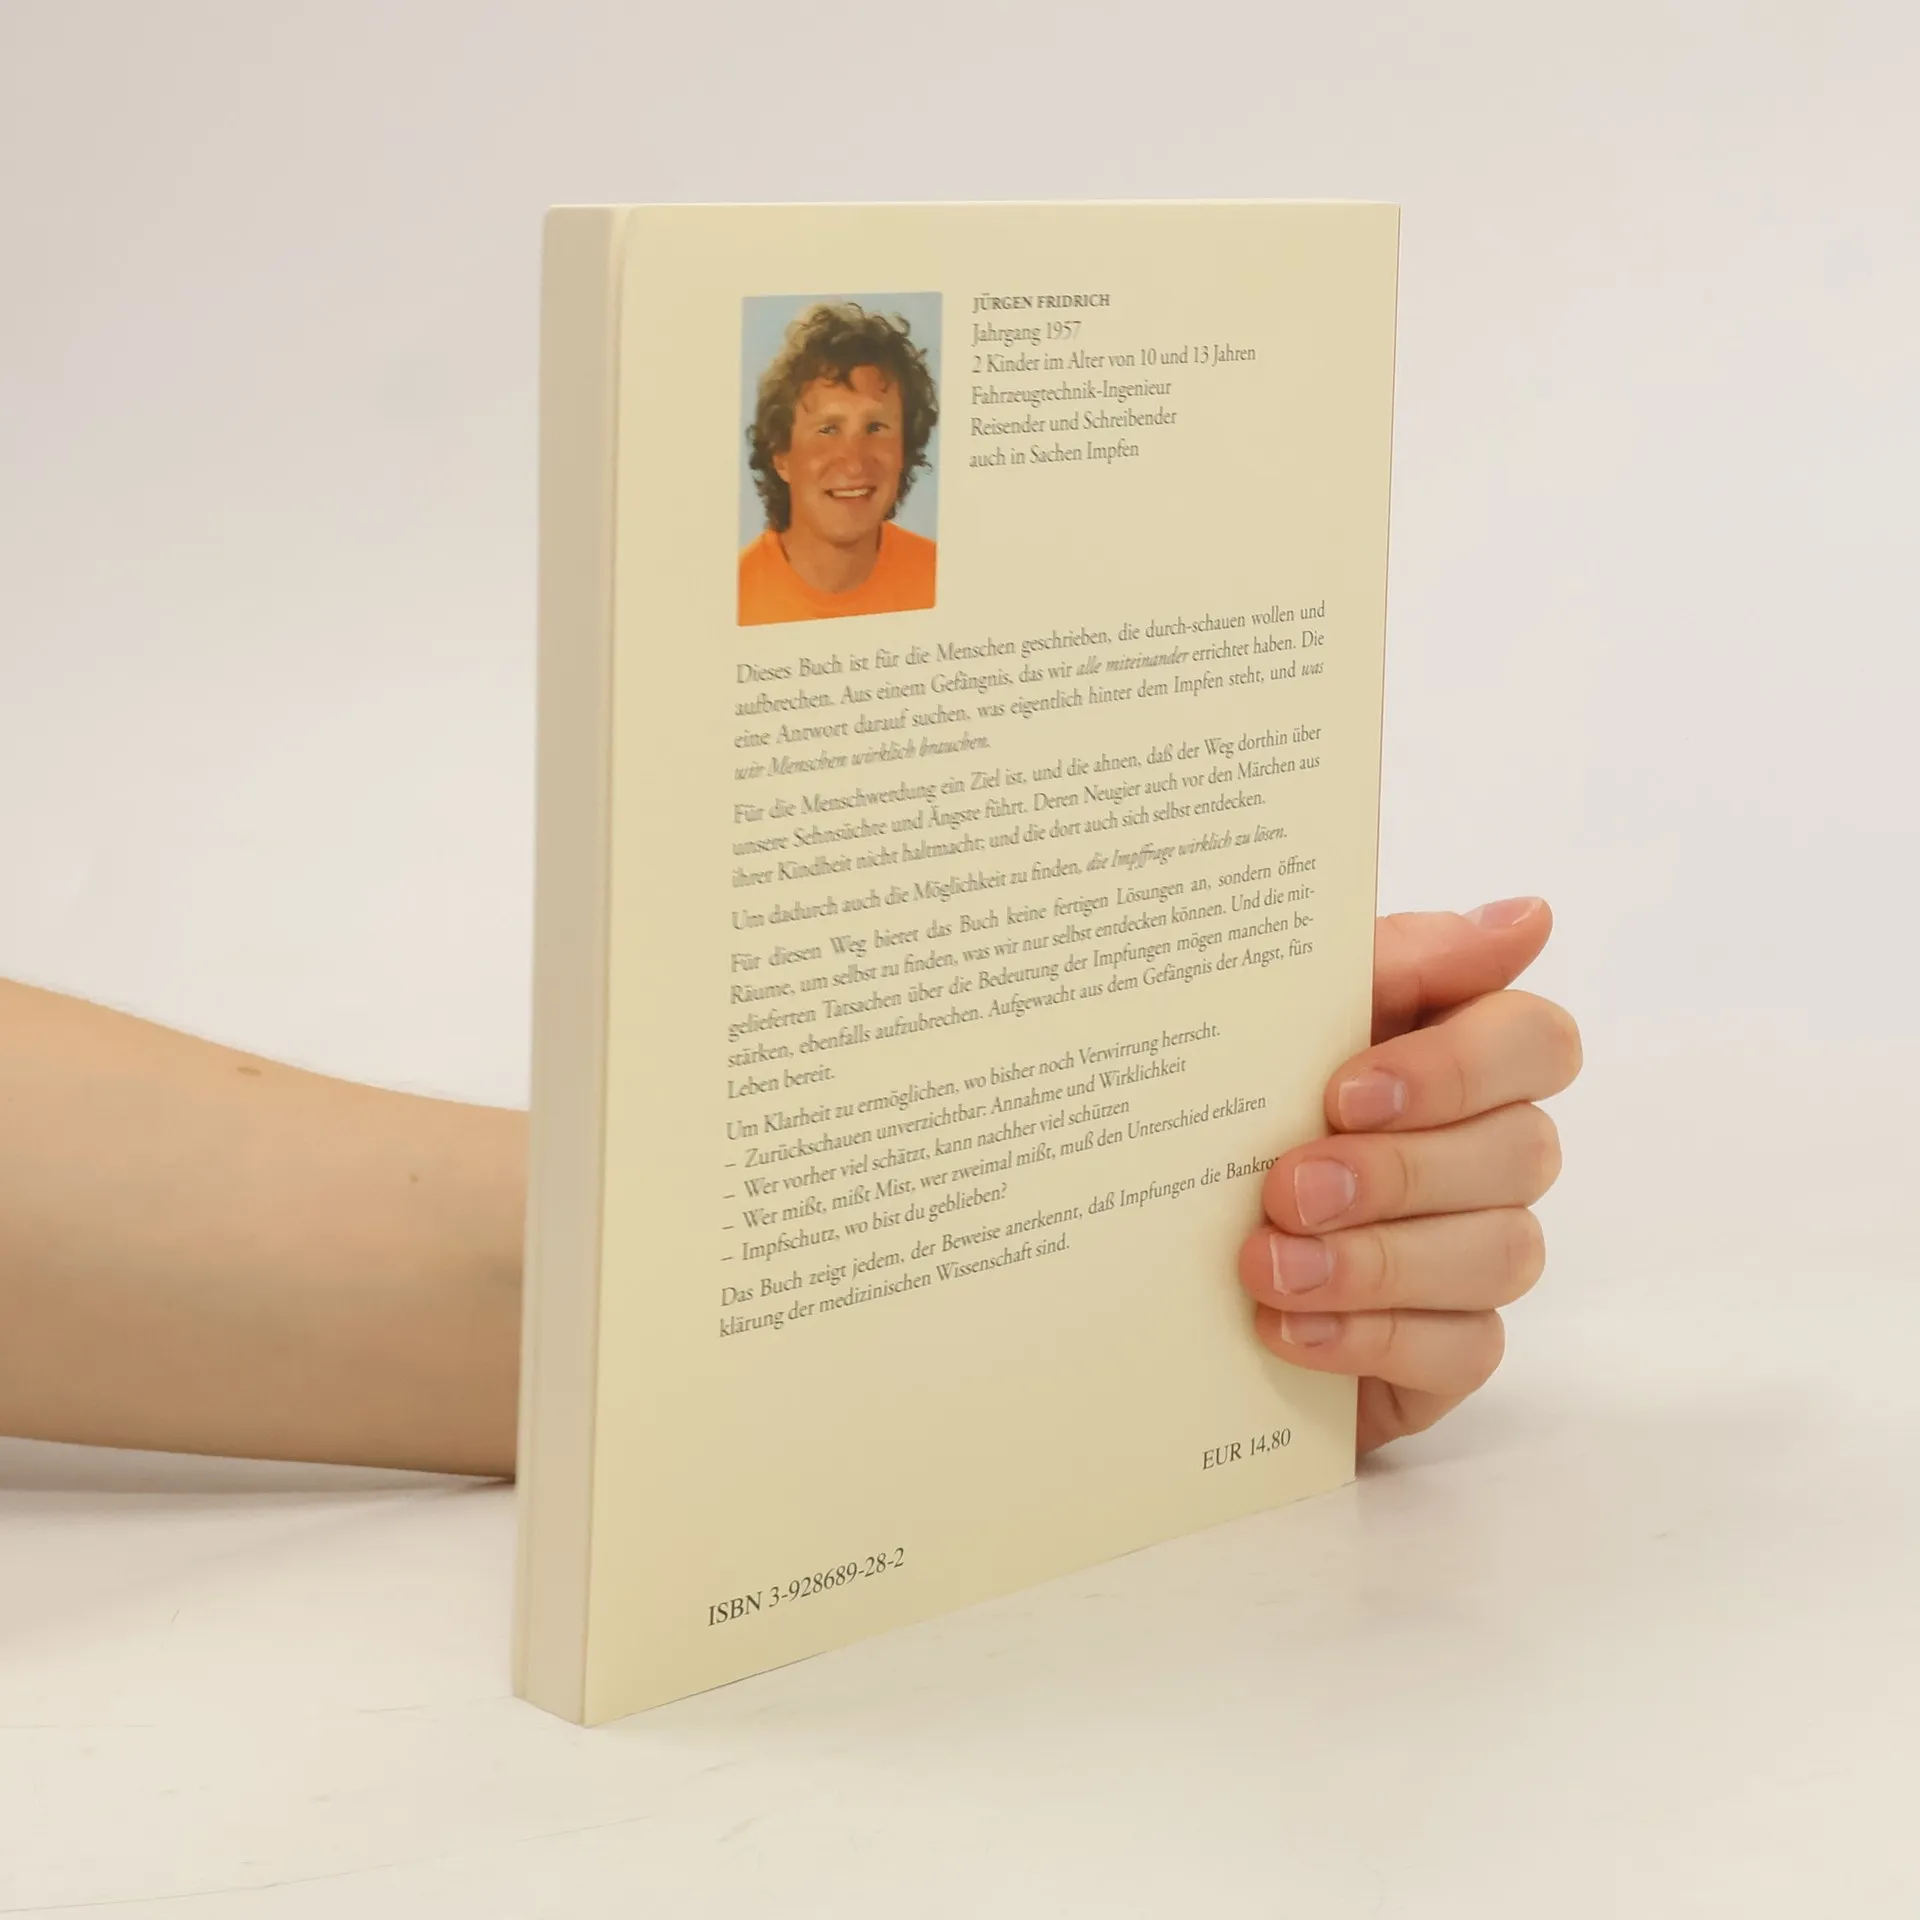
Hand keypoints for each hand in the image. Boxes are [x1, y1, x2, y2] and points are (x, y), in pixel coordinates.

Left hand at [1236, 897, 1580, 1454]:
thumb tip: (1527, 917)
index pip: (1537, 1041)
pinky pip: (1463, 1351)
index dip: (1456, 1068)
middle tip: (1287, 1187)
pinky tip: (1287, 1329)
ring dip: (1375, 1262)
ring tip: (1268, 1266)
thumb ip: (1399, 961)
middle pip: (1521, 1153)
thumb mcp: (1291, 1018)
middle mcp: (1494, 1151)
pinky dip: (1369, 1338)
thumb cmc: (1245, 1103)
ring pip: (1500, 1254)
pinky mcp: (1453, 1349)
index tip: (1346, 1090)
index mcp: (1463, 1055)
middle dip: (1398, 1171)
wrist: (1162, 1245)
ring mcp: (1481, 1253)